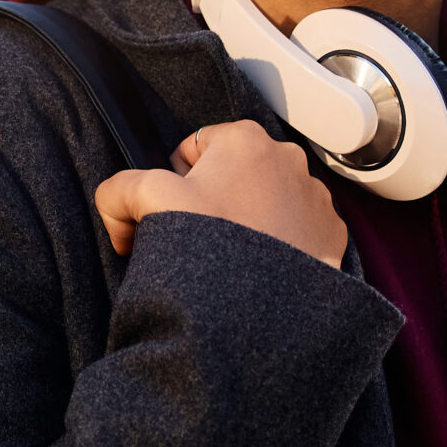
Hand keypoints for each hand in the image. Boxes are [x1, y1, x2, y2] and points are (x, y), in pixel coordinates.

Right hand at [94, 120, 348, 267]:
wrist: (267, 309)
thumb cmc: (214, 245)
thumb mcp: (150, 202)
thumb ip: (120, 189)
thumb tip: (115, 204)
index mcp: (244, 138)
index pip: (192, 148)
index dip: (175, 182)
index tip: (176, 214)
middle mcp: (288, 157)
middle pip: (231, 172)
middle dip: (214, 199)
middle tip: (202, 237)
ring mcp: (315, 196)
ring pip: (265, 199)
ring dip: (249, 219)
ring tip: (234, 257)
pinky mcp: (332, 231)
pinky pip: (295, 227)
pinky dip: (278, 241)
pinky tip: (262, 268)